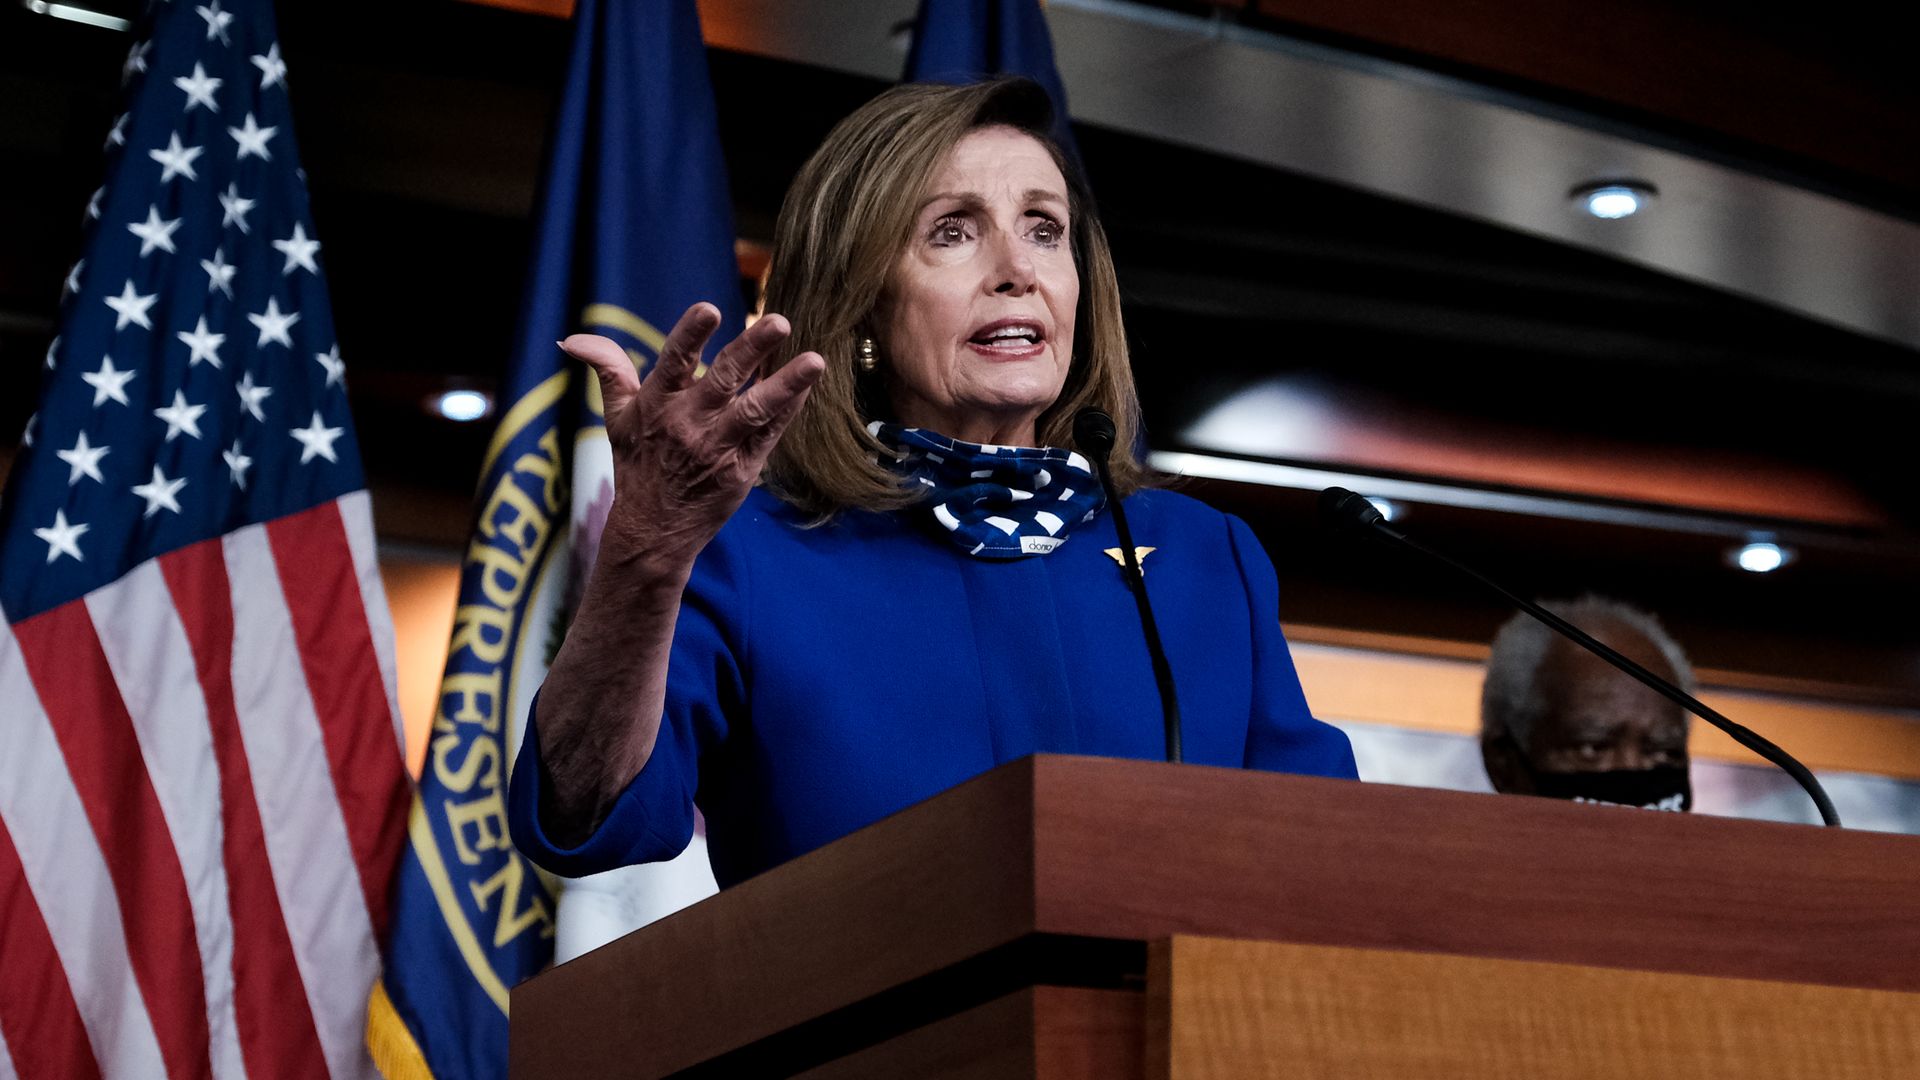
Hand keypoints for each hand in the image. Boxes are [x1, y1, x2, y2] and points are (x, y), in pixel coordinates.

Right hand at [561, 303, 825, 577]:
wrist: (653, 530)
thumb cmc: (638, 464)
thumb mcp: (616, 417)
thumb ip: (606, 370)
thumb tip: (571, 339)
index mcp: (657, 404)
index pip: (674, 362)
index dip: (691, 335)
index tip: (710, 309)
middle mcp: (688, 423)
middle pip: (724, 379)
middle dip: (751, 349)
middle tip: (779, 321)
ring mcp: (718, 447)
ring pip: (755, 409)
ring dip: (785, 383)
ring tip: (815, 360)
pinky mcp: (742, 469)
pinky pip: (770, 434)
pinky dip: (790, 409)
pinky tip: (808, 385)